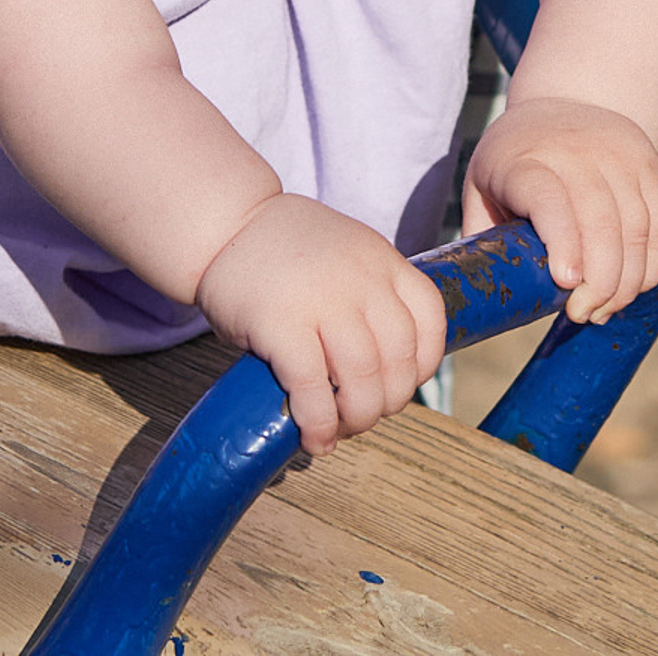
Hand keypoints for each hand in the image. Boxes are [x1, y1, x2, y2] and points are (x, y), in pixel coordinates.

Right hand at [194, 194, 446, 453]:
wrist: (226, 222)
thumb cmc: (285, 250)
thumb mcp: (346, 254)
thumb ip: (369, 295)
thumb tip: (383, 372)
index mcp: (381, 259)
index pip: (431, 319)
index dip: (424, 366)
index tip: (400, 385)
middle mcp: (360, 277)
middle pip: (399, 359)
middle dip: (387, 403)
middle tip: (361, 416)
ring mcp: (322, 299)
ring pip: (364, 378)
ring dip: (357, 418)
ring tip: (337, 429)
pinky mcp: (280, 323)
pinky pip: (313, 387)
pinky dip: (319, 422)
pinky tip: (313, 435)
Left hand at [462, 98, 657, 324]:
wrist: (561, 102)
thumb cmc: (512, 163)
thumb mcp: (481, 189)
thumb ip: (482, 239)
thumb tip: (479, 301)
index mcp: (525, 159)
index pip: (549, 199)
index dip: (563, 242)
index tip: (568, 285)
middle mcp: (574, 149)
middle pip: (601, 222)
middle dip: (600, 282)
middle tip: (583, 314)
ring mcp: (616, 152)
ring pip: (637, 228)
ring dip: (626, 282)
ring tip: (604, 308)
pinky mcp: (646, 159)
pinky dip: (649, 264)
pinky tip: (630, 286)